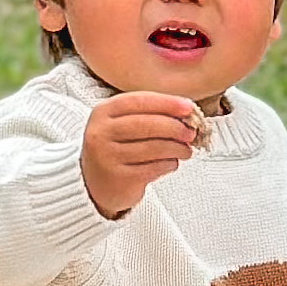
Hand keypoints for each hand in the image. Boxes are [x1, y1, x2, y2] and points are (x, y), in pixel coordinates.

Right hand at [80, 92, 205, 219]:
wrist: (95, 184)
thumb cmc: (117, 148)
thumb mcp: (124, 124)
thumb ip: (150, 114)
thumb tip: (187, 112)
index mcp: (103, 112)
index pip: (139, 101)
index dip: (166, 103)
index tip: (188, 108)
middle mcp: (101, 133)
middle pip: (147, 124)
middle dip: (175, 127)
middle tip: (191, 132)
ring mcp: (107, 157)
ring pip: (154, 148)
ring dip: (177, 148)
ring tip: (185, 150)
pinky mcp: (119, 179)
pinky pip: (154, 168)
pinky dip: (169, 164)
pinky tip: (171, 163)